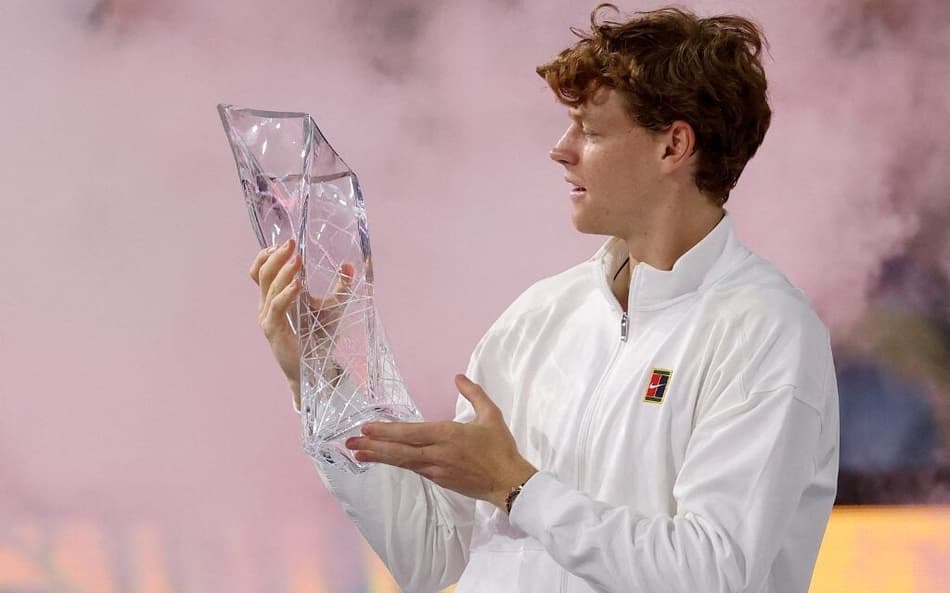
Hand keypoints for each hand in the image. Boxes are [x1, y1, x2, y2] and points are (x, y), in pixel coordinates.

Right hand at [249, 239, 353, 408]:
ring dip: (284, 271)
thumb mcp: (333, 308)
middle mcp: (267, 305)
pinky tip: (299, 285)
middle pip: (262, 273)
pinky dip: (286, 293)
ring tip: (298, 260)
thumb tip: (350, 266)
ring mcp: (268, 317)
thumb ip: (340, 288)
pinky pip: (277, 307)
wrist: (315, 369)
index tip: (285, 243)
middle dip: (276, 256)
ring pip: (268, 286)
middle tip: (292, 244)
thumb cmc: (320, 338)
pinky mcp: (273, 330)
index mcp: (275, 297)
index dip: (267, 255)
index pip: (260, 271)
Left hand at [345, 374, 537, 508]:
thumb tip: (458, 376)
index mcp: (448, 436)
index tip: (367, 427)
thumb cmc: (500, 448)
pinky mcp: (438, 480)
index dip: (387, 431)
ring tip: (357, 452)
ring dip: (379, 456)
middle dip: (373, 445)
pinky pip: (412, 468)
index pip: (411, 433)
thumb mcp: (491, 415)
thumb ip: (474, 394)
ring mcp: (436, 470)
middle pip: (399, 450)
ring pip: (402, 462)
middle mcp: (437, 454)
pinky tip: (384, 459)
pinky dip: (395, 463)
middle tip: (350, 441)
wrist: (508, 483)